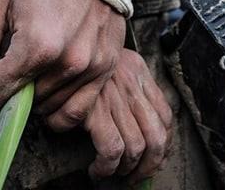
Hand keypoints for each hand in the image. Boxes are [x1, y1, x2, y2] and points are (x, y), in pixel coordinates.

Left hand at [0, 0, 126, 131]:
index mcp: (36, 45)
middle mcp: (67, 63)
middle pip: (21, 102)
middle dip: (13, 86)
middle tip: (20, 57)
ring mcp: (90, 68)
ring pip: (47, 109)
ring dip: (36, 96)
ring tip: (40, 65)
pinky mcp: (106, 70)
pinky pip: (77, 113)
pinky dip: (60, 111)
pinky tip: (53, 90)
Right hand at [84, 49, 172, 183]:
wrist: (58, 48)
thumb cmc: (80, 59)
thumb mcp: (112, 63)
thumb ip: (130, 85)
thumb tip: (144, 124)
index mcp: (138, 72)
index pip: (165, 115)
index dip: (164, 143)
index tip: (155, 157)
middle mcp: (131, 84)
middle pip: (157, 136)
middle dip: (151, 164)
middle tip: (137, 175)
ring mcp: (114, 98)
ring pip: (137, 147)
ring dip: (128, 169)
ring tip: (116, 173)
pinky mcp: (94, 111)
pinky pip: (112, 149)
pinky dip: (107, 167)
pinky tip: (97, 169)